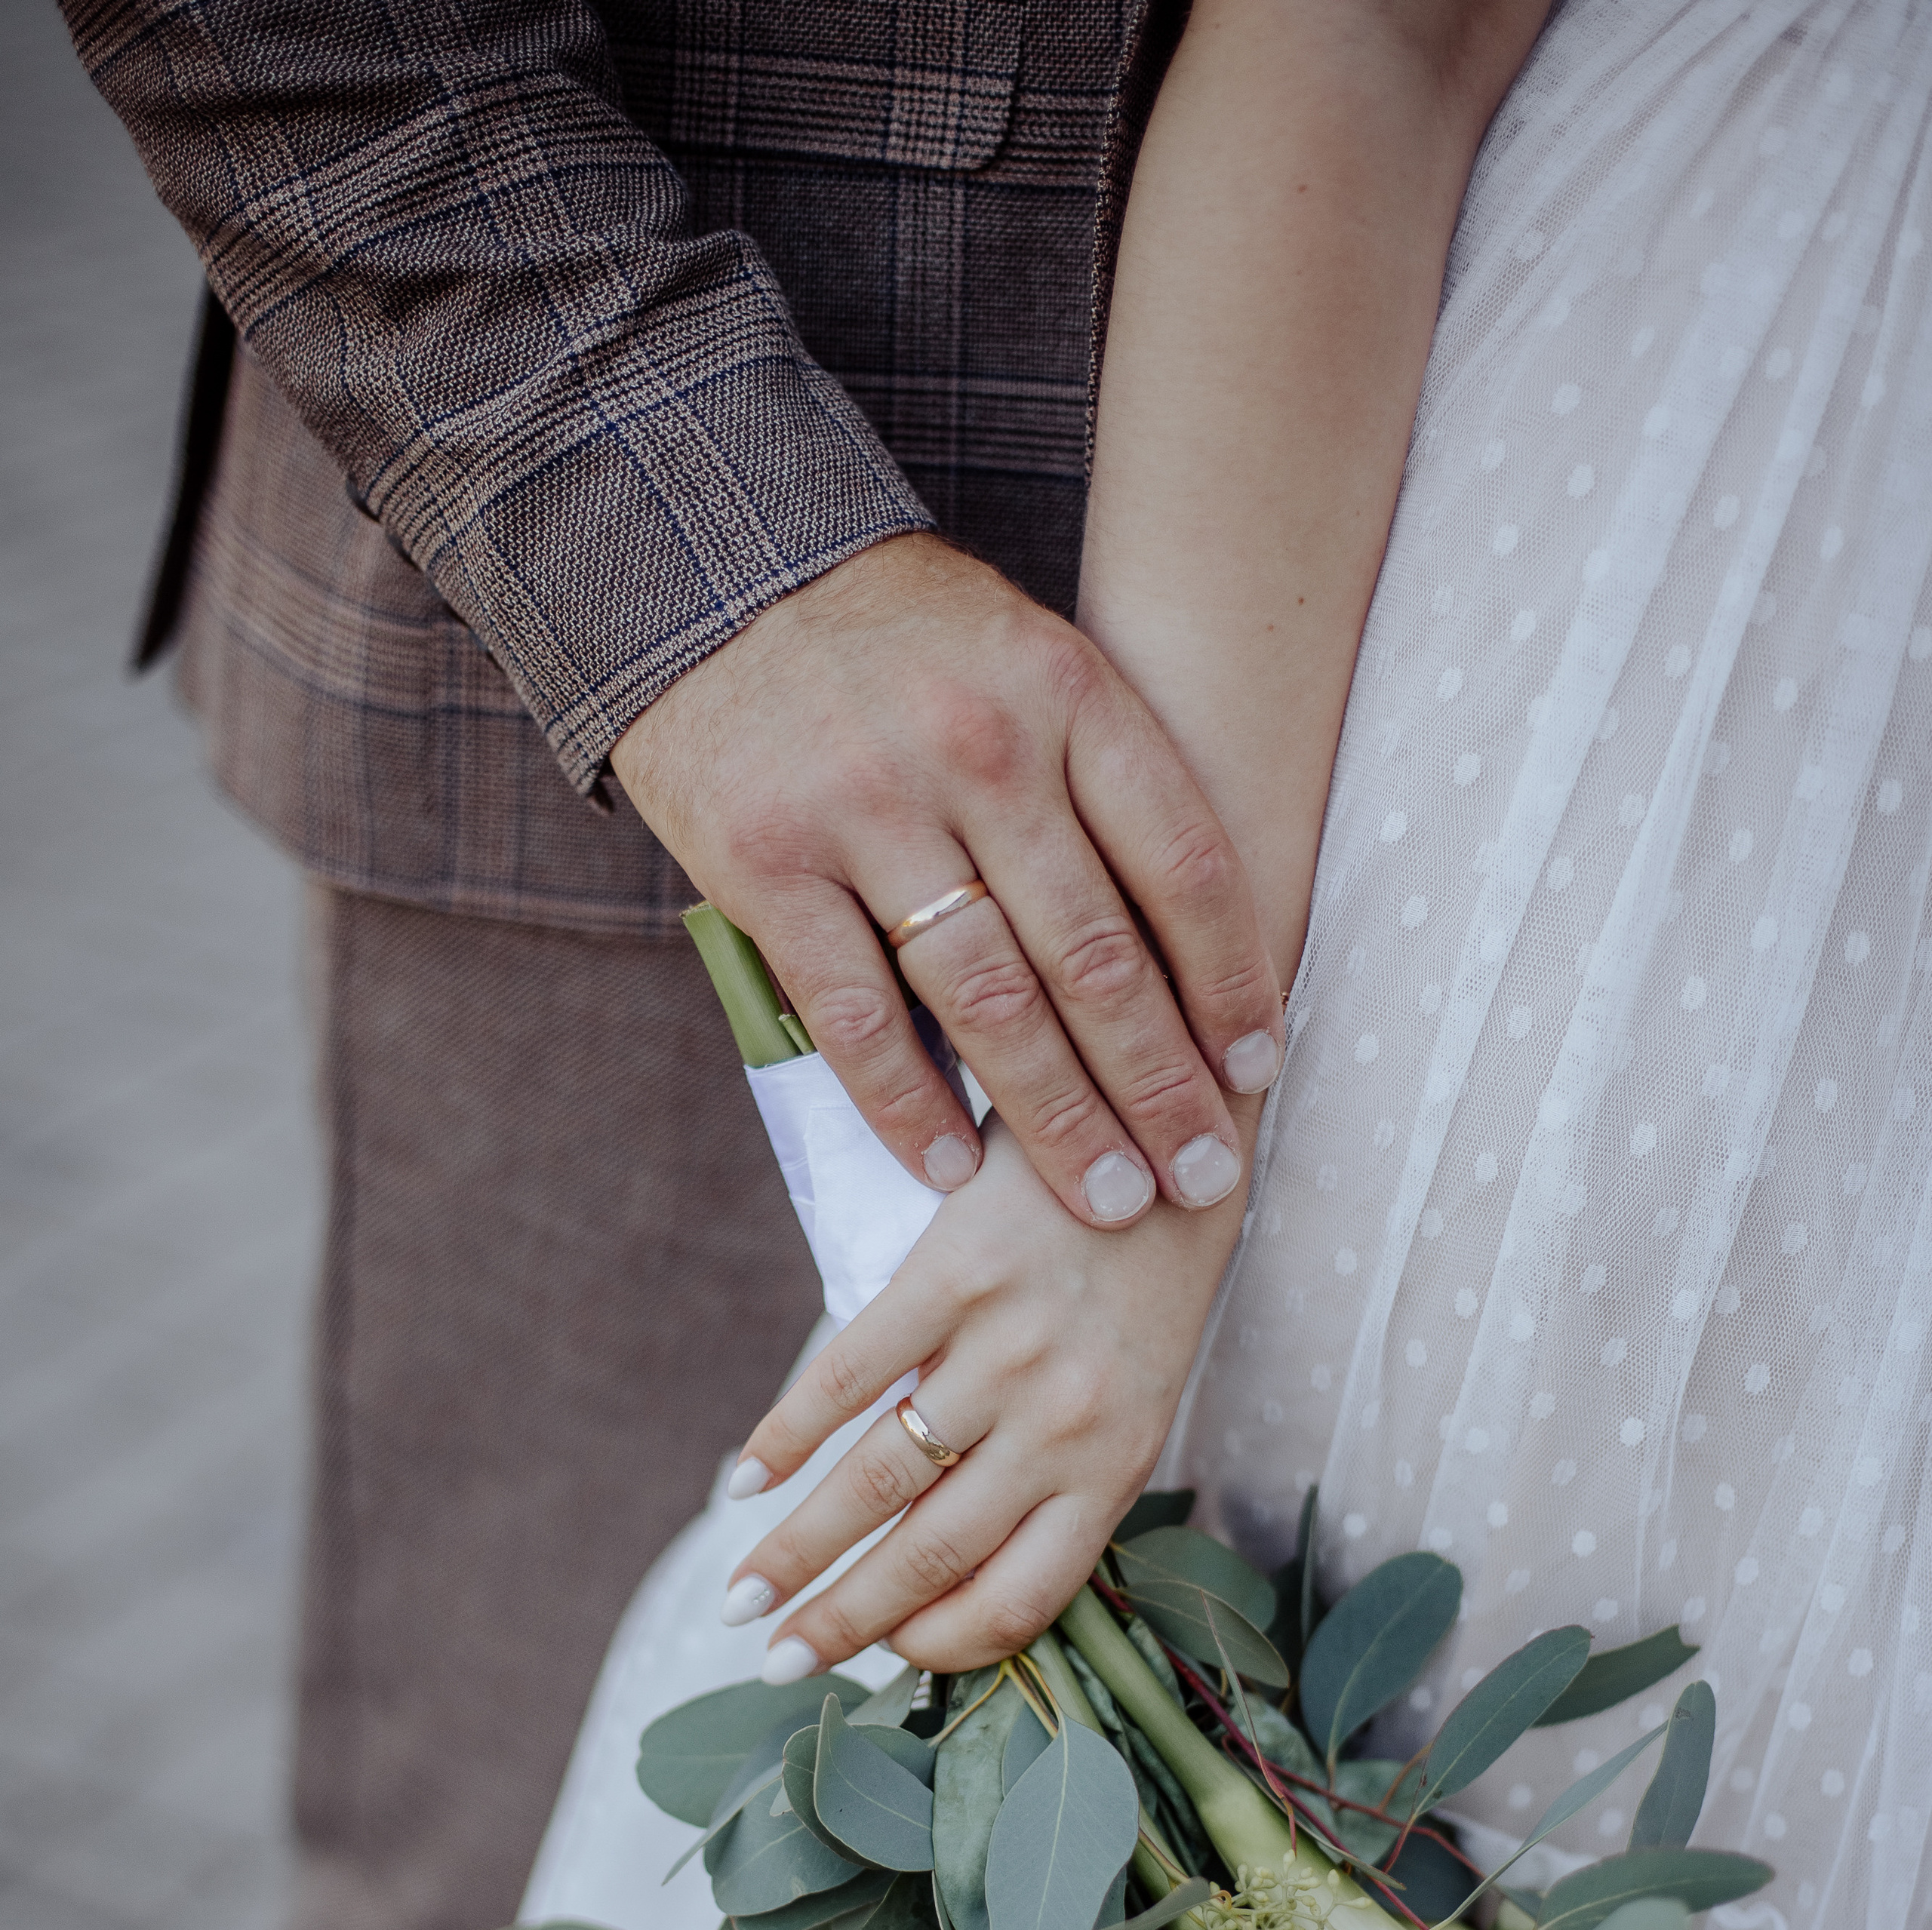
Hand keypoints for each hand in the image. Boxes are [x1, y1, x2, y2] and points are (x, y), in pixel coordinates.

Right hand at [611, 534, 1282, 1229]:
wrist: (707, 568)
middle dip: (1160, 1086)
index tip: (1258, 1075)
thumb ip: (1096, 780)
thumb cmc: (896, 642)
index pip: (1180, 865)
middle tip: (1202, 1178)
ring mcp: (868, 809)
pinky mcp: (767, 864)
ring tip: (1109, 1201)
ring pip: (991, 1003)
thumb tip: (1185, 953)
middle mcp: (979, 750)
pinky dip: (910, 1105)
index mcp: (1066, 694)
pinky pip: (857, 1016)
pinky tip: (956, 1169)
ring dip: (1060, 1119)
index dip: (1231, 984)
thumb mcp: (1024, 660)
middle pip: (1098, 957)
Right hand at [716, 1120, 1247, 1675]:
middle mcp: (1066, 1423)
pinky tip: (746, 1479)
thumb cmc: (1149, 1277)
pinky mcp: (957, 1271)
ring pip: (878, 1481)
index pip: (1021, 1597)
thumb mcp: (1131, 1391)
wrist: (1170, 1130)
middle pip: (931, 1555)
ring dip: (796, 1550)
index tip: (883, 1659)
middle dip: (842, 1621)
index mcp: (1116, 1466)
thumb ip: (1060, 1471)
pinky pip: (849, 1376)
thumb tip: (952, 1560)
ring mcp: (1010, 1348)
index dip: (942, 1644)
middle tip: (777, 1662)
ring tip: (742, 1596)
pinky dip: (786, 1436)